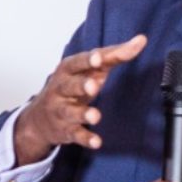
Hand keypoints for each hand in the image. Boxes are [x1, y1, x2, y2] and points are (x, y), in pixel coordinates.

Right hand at [12, 35, 146, 164]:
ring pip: (70, 111)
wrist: (41, 117)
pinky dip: (85, 138)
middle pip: (69, 85)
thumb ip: (114, 55)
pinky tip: (96, 141)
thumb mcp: (90, 69)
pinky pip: (75, 134)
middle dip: (81, 84)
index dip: (88, 60)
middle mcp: (61, 88)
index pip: (78, 62)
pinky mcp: (65, 129)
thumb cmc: (72, 86)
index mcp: (68, 69)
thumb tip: (141, 40)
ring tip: (95, 116)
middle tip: (93, 85)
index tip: (98, 57)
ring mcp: (61, 110)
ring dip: (83, 113)